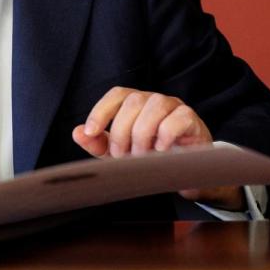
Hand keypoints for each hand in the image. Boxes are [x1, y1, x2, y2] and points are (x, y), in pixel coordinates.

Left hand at [71, 86, 243, 210]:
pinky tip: (161, 152)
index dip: (101, 111)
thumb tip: (77, 133)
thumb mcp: (120, 153)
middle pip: (133, 102)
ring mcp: (175, 107)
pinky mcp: (192, 120)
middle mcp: (154, 100)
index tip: (90, 132)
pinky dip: (164, 137)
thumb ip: (99, 143)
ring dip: (142, 136)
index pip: (117, 95)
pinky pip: (176, 120)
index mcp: (136, 103)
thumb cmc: (151, 157)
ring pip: (153, 107)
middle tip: (122, 156)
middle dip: (122, 132)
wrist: (186, 174)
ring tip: (142, 156)